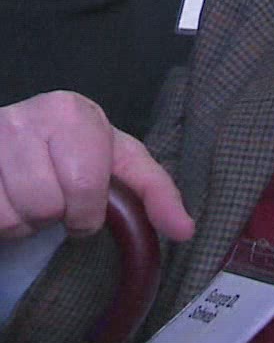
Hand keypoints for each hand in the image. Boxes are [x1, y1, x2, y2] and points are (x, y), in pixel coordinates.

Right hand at [0, 91, 192, 241]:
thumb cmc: (74, 151)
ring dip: (22, 223)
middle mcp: (23, 117)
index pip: (85, 186)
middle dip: (55, 217)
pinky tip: (5, 201)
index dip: (88, 211)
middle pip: (46, 205)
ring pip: (11, 218)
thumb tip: (186, 231)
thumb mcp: (118, 160)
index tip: (85, 207)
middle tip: (53, 201)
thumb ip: (156, 191)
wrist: (12, 140)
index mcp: (70, 111)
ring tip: (27, 200)